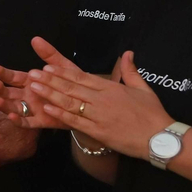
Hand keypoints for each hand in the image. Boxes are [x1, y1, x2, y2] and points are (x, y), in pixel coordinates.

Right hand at [0, 37, 78, 130]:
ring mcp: (32, 109)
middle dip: (0, 89)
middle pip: (8, 93)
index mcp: (30, 82)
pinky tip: (11, 116)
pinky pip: (26, 123)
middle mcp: (28, 96)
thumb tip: (35, 38)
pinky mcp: (40, 121)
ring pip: (13, 108)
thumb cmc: (73, 82)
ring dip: (3, 105)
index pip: (13, 77)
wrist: (88, 101)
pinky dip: (17, 120)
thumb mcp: (61, 65)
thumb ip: (48, 53)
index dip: (4, 73)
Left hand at [17, 48, 171, 158]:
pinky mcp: (98, 131)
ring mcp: (99, 115)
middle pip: (72, 88)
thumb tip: (127, 53)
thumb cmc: (152, 113)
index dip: (63, 72)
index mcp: (111, 88)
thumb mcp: (143, 88)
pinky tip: (47, 109)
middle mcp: (102, 99)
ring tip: (35, 88)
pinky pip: (75, 121)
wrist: (159, 137)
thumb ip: (130, 71)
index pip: (82, 77)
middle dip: (50, 80)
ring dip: (51, 94)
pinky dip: (60, 115)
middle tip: (32, 74)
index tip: (48, 67)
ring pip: (70, 103)